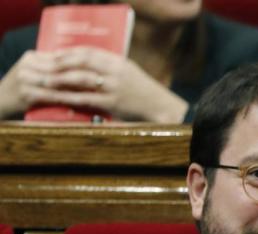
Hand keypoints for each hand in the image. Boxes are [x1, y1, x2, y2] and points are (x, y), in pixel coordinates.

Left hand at [3, 46, 187, 122]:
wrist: (161, 107)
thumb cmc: (143, 91)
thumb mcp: (129, 72)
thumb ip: (109, 66)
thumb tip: (86, 64)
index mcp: (119, 61)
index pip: (89, 51)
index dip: (70, 52)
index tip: (55, 54)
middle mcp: (115, 72)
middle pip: (81, 62)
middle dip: (60, 63)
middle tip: (45, 65)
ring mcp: (113, 88)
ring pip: (80, 79)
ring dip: (60, 79)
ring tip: (46, 80)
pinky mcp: (112, 104)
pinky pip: (86, 98)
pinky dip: (70, 97)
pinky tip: (59, 97)